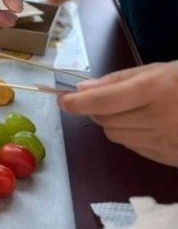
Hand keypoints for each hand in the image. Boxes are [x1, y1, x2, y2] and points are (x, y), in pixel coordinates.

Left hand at [57, 61, 177, 166]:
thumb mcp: (156, 70)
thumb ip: (116, 81)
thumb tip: (81, 89)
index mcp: (153, 90)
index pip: (101, 102)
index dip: (75, 102)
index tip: (61, 100)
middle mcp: (157, 118)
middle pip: (104, 121)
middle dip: (95, 110)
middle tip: (101, 100)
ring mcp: (165, 141)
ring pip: (115, 136)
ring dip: (111, 123)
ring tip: (129, 110)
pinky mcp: (171, 158)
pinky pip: (134, 148)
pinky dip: (130, 136)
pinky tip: (145, 124)